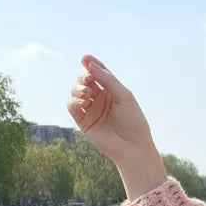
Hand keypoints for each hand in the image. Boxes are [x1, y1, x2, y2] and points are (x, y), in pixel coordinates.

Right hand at [67, 56, 165, 196]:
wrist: (133, 147)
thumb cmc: (133, 121)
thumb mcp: (124, 96)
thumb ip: (107, 80)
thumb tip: (89, 64)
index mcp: (112, 92)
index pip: (99, 74)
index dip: (91, 64)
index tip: (85, 58)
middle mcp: (101, 100)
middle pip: (85, 81)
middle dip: (84, 77)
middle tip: (88, 81)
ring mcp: (91, 110)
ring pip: (76, 92)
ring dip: (78, 89)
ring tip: (88, 95)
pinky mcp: (84, 122)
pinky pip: (71, 106)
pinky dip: (74, 101)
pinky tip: (83, 103)